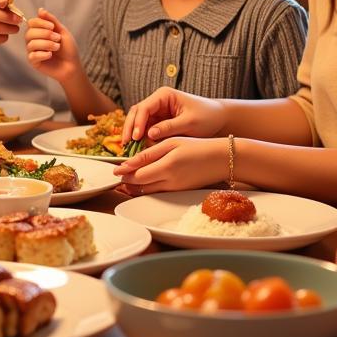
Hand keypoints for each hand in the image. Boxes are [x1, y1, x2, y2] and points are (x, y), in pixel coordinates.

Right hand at [25, 9, 80, 81]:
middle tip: (57, 38)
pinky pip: (32, 55)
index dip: (40, 23)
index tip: (52, 27)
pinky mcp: (34, 62)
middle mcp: (33, 40)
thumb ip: (51, 20)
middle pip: (29, 33)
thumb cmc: (68, 49)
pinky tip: (50, 55)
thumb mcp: (61, 31)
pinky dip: (43, 54)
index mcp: (39, 31)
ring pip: (31, 44)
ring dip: (47, 44)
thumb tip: (40, 9)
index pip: (31, 22)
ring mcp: (32, 51)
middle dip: (45, 34)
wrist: (73, 65)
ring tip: (57, 47)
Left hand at [113, 135, 227, 194]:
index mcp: (166, 167)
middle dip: (127, 183)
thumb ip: (148, 154)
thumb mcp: (171, 143)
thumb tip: (128, 163)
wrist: (220, 160)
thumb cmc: (196, 147)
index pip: (137, 176)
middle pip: (140, 187)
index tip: (115, 170)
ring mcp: (175, 190)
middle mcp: (170, 182)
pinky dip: (147, 189)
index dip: (124, 174)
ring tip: (127, 180)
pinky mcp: (180, 193)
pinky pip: (158, 193)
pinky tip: (143, 182)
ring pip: (148, 192)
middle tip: (118, 176)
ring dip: (135, 188)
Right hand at [122, 87, 226, 143]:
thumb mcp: (190, 122)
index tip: (136, 137)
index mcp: (163, 95)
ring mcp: (156, 112)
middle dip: (130, 128)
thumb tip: (149, 134)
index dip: (138, 122)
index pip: (144, 108)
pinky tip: (138, 150)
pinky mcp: (158, 123)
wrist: (218, 119)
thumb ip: (169, 127)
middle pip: (136, 113)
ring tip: (129, 149)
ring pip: (137, 122)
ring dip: (132, 135)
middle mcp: (157, 102)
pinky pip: (144, 130)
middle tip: (126, 145)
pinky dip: (141, 140)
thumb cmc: (207, 116)